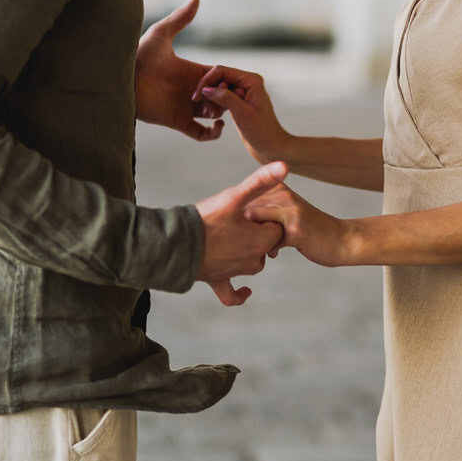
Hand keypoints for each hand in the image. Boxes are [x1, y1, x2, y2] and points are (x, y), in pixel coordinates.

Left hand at [135, 0, 262, 143]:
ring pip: (215, 114)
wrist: (121, 80)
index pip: (218, 75)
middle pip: (220, 95)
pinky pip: (202, 134)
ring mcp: (185, 107)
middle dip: (228, 95)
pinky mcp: (178, 122)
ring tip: (221, 107)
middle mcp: (191, 89)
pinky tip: (218, 125)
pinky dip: (214, 134)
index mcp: (191, 70)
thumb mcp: (161, 34)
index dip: (227, 77)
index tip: (231, 78)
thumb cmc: (138, 56)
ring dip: (223, 111)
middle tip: (228, 94)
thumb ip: (180, 18)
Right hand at [193, 68, 290, 164]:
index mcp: (252, 80)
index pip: (222, 71)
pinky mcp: (239, 101)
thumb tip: (206, 89)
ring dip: (211, 97)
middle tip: (198, 104)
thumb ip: (225, 98)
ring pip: (219, 87)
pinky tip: (214, 114)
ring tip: (210, 112)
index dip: (207, 81)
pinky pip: (222, 96)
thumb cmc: (262, 132)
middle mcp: (248, 82)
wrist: (271, 147)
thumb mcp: (243, 114)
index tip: (197, 96)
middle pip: (219, 77)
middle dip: (207, 89)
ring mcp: (243, 92)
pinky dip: (215, 103)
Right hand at [196, 160, 288, 306]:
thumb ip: (260, 181)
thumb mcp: (234, 196)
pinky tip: (246, 292)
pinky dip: (240, 294)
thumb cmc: (206, 220)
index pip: (276, 227)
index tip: (252, 208)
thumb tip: (284, 166)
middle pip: (265, 246)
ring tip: (233, 236)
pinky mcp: (218, 281)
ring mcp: (235, 272)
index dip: (266, 216)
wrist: (177, 245)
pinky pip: (232, 294)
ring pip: (252, 264)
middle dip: (258, 234)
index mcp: (261, 240)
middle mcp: (252, 260)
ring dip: (248, 253)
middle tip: (241, 219)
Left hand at [245, 185, 351, 268]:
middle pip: (245, 211)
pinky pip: (269, 241)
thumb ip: (265, 210)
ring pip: (255, 225)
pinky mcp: (294, 229)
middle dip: (242, 230)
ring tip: (263, 247)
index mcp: (278, 187)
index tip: (240, 230)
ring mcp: (289, 210)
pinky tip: (275, 252)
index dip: (237, 218)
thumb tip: (237, 219)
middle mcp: (283, 194)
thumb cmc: (310, 229)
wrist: (341, 240)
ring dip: (253, 240)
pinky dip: (269, 249)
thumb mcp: (286, 212)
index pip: (244, 198)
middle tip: (248, 242)